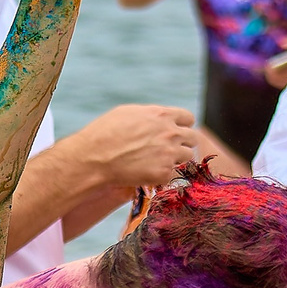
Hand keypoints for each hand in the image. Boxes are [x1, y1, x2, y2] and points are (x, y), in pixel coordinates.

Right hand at [69, 105, 205, 188]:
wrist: (93, 158)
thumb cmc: (104, 133)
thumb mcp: (128, 113)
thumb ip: (151, 115)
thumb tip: (161, 117)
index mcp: (162, 115)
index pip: (188, 118)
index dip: (182, 126)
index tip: (175, 132)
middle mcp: (170, 133)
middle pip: (193, 138)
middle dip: (182, 143)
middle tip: (168, 149)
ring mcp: (169, 153)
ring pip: (186, 157)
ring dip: (175, 159)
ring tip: (156, 161)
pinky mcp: (164, 173)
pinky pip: (172, 174)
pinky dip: (162, 175)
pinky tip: (147, 173)